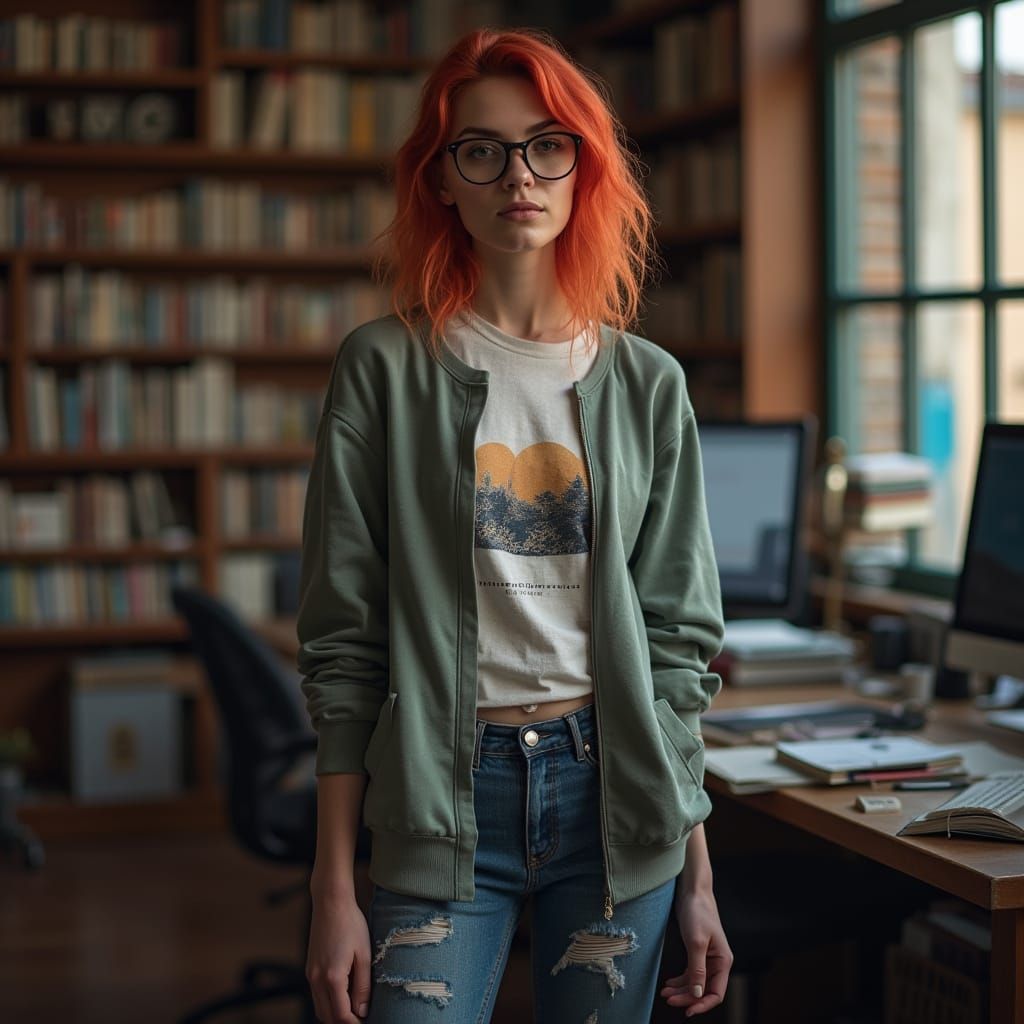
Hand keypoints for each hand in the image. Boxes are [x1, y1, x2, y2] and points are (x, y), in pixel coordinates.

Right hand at [306, 891, 372, 1022]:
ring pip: (320, 1008)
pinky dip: (328, 1002)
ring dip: (334, 1014)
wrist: (331, 902)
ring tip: (355, 1009)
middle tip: (362, 1018)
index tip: (367, 1021)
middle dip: (343, 1022)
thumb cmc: (351, 924)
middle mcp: (316, 979)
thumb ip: (363, 986)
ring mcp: (310, 974)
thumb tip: (363, 1012)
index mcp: (332, 977)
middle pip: (327, 1017)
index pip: (341, 1015)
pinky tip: (344, 995)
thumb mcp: (364, 954)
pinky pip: (317, 995)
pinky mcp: (309, 968)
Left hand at [660, 884, 732, 1016]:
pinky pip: (690, 973)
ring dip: (681, 990)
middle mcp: (718, 962)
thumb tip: (697, 995)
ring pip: (695, 983)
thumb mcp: (696, 943)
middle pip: (704, 990)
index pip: (716, 993)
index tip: (687, 1011)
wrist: (692, 891)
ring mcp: (707, 958)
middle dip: (687, 997)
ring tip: (665, 993)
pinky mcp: (697, 952)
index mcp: (723, 962)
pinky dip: (680, 980)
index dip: (702, 1004)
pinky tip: (669, 982)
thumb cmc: (697, 912)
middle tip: (668, 999)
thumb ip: (697, 970)